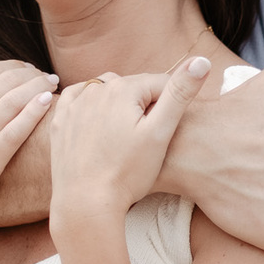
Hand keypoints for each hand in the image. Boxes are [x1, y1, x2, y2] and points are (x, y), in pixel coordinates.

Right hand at [0, 39, 55, 238]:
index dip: (11, 65)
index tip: (25, 68)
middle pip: (5, 83)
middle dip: (29, 73)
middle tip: (43, 75)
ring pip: (13, 102)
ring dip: (37, 88)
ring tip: (50, 84)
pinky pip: (14, 133)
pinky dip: (32, 114)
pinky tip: (46, 102)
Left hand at [49, 58, 212, 227]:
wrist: (85, 204)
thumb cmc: (127, 173)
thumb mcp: (160, 133)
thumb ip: (180, 93)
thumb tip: (202, 60)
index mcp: (123, 88)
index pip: (161, 84)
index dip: (172, 105)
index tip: (171, 129)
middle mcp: (95, 89)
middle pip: (133, 87)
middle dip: (145, 104)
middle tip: (149, 137)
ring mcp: (74, 104)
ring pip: (106, 92)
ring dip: (119, 104)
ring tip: (127, 134)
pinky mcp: (61, 121)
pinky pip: (79, 101)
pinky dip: (91, 106)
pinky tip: (99, 121)